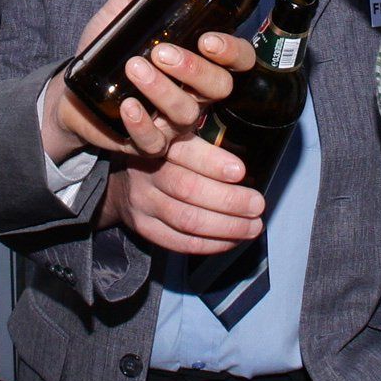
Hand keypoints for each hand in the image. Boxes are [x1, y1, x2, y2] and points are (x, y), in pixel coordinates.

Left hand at [41, 0, 255, 161]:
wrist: (75, 87)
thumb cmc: (111, 47)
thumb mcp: (123, 10)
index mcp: (200, 59)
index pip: (237, 60)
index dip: (231, 50)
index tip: (207, 39)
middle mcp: (195, 92)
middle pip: (219, 88)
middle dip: (194, 69)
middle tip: (161, 52)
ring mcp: (173, 120)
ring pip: (186, 113)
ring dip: (162, 90)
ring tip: (134, 67)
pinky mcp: (147, 140)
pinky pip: (154, 142)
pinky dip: (141, 124)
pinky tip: (128, 106)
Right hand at [98, 135, 264, 255]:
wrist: (122, 183)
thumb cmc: (165, 157)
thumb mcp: (177, 136)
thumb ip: (205, 140)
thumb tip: (251, 146)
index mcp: (160, 143)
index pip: (186, 152)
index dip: (213, 163)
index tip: (240, 172)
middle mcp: (147, 171)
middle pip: (189, 189)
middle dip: (229, 200)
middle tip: (257, 205)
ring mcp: (143, 202)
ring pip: (186, 219)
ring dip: (226, 227)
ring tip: (252, 227)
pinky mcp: (143, 227)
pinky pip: (179, 242)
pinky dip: (210, 244)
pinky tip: (232, 240)